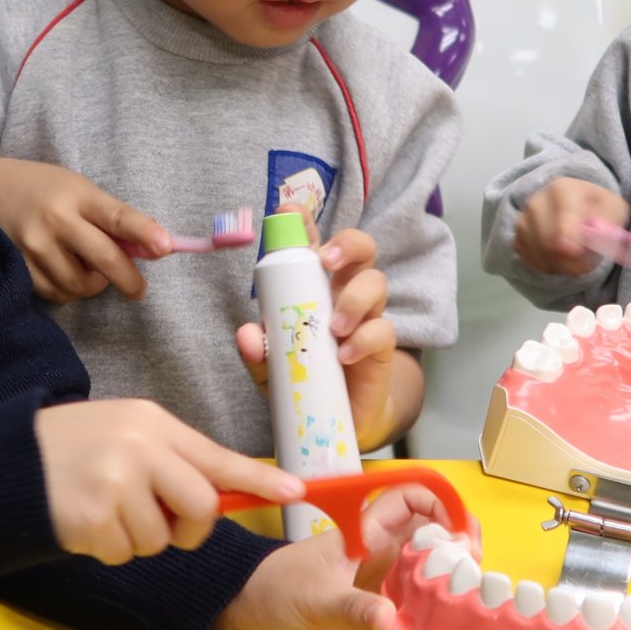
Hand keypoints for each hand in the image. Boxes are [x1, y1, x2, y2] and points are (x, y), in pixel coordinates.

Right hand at [0, 158, 167, 302]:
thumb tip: (154, 249)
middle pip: (103, 259)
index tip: (166, 247)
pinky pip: (56, 293)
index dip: (144, 232)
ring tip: (84, 266)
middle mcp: (56, 219)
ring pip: (80, 284)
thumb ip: (110, 217)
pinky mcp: (17, 266)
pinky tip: (61, 270)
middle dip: (128, 279)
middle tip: (139, 289)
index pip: (118, 216)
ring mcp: (34, 245)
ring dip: (91, 283)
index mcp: (77, 194)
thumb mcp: (78, 189)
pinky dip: (67, 289)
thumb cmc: (44, 191)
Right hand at [34, 399, 303, 564]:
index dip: (259, 479)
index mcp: (152, 422)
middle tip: (160, 522)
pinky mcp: (92, 516)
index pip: (217, 456)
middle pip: (200, 507)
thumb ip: (170, 458)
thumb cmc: (73, 450)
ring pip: (161, 539)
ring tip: (106, 512)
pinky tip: (85, 523)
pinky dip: (108, 549)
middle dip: (189, 529)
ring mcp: (115, 481)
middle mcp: (139, 447)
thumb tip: (216, 495)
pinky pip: (125, 553)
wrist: (6, 464)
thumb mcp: (126, 434)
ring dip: (138, 539)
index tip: (296, 492)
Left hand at [210, 482, 480, 629]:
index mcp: (364, 533)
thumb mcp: (315, 600)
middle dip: (457, 542)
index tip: (462, 534)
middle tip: (474, 571)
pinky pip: (412, 598)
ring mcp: (376, 579)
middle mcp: (377, 551)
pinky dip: (433, 605)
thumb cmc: (274, 594)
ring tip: (471, 597)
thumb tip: (391, 619)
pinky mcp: (371, 607)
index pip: (410, 498)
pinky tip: (446, 622)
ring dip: (449, 574)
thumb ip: (352, 609)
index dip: (440, 503)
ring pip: (425, 564)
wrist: (244, 620)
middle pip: (429, 531)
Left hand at [233, 217, 412, 449]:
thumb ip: (257, 351)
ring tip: (333, 327)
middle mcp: (344, 291)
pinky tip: (344, 355)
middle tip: (326, 261)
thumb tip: (247, 334)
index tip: (289, 212)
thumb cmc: (305, 376)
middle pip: (361, 247)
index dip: (304, 222)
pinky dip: (363, 339)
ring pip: (376, 282)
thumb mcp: (272, 367)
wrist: (340, 417)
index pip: (313, 243)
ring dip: (354, 298)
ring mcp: (367, 316)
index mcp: (314, 285)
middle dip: (346, 244)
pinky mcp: (383, 346)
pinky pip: (383, 330)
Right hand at [513, 179, 630, 276]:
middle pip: (548, 242)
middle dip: (569, 261)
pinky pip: (528, 258)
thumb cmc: (597, 208)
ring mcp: (523, 219)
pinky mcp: (516, 235)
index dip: (569, 242)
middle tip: (585, 266)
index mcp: (563, 189)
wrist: (576, 204)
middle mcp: (537, 201)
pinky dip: (545, 267)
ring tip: (573, 261)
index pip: (562, 220)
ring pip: (538, 253)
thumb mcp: (614, 209)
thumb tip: (593, 237)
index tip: (576, 252)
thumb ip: (608, 223)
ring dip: (558, 266)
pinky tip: (558, 260)